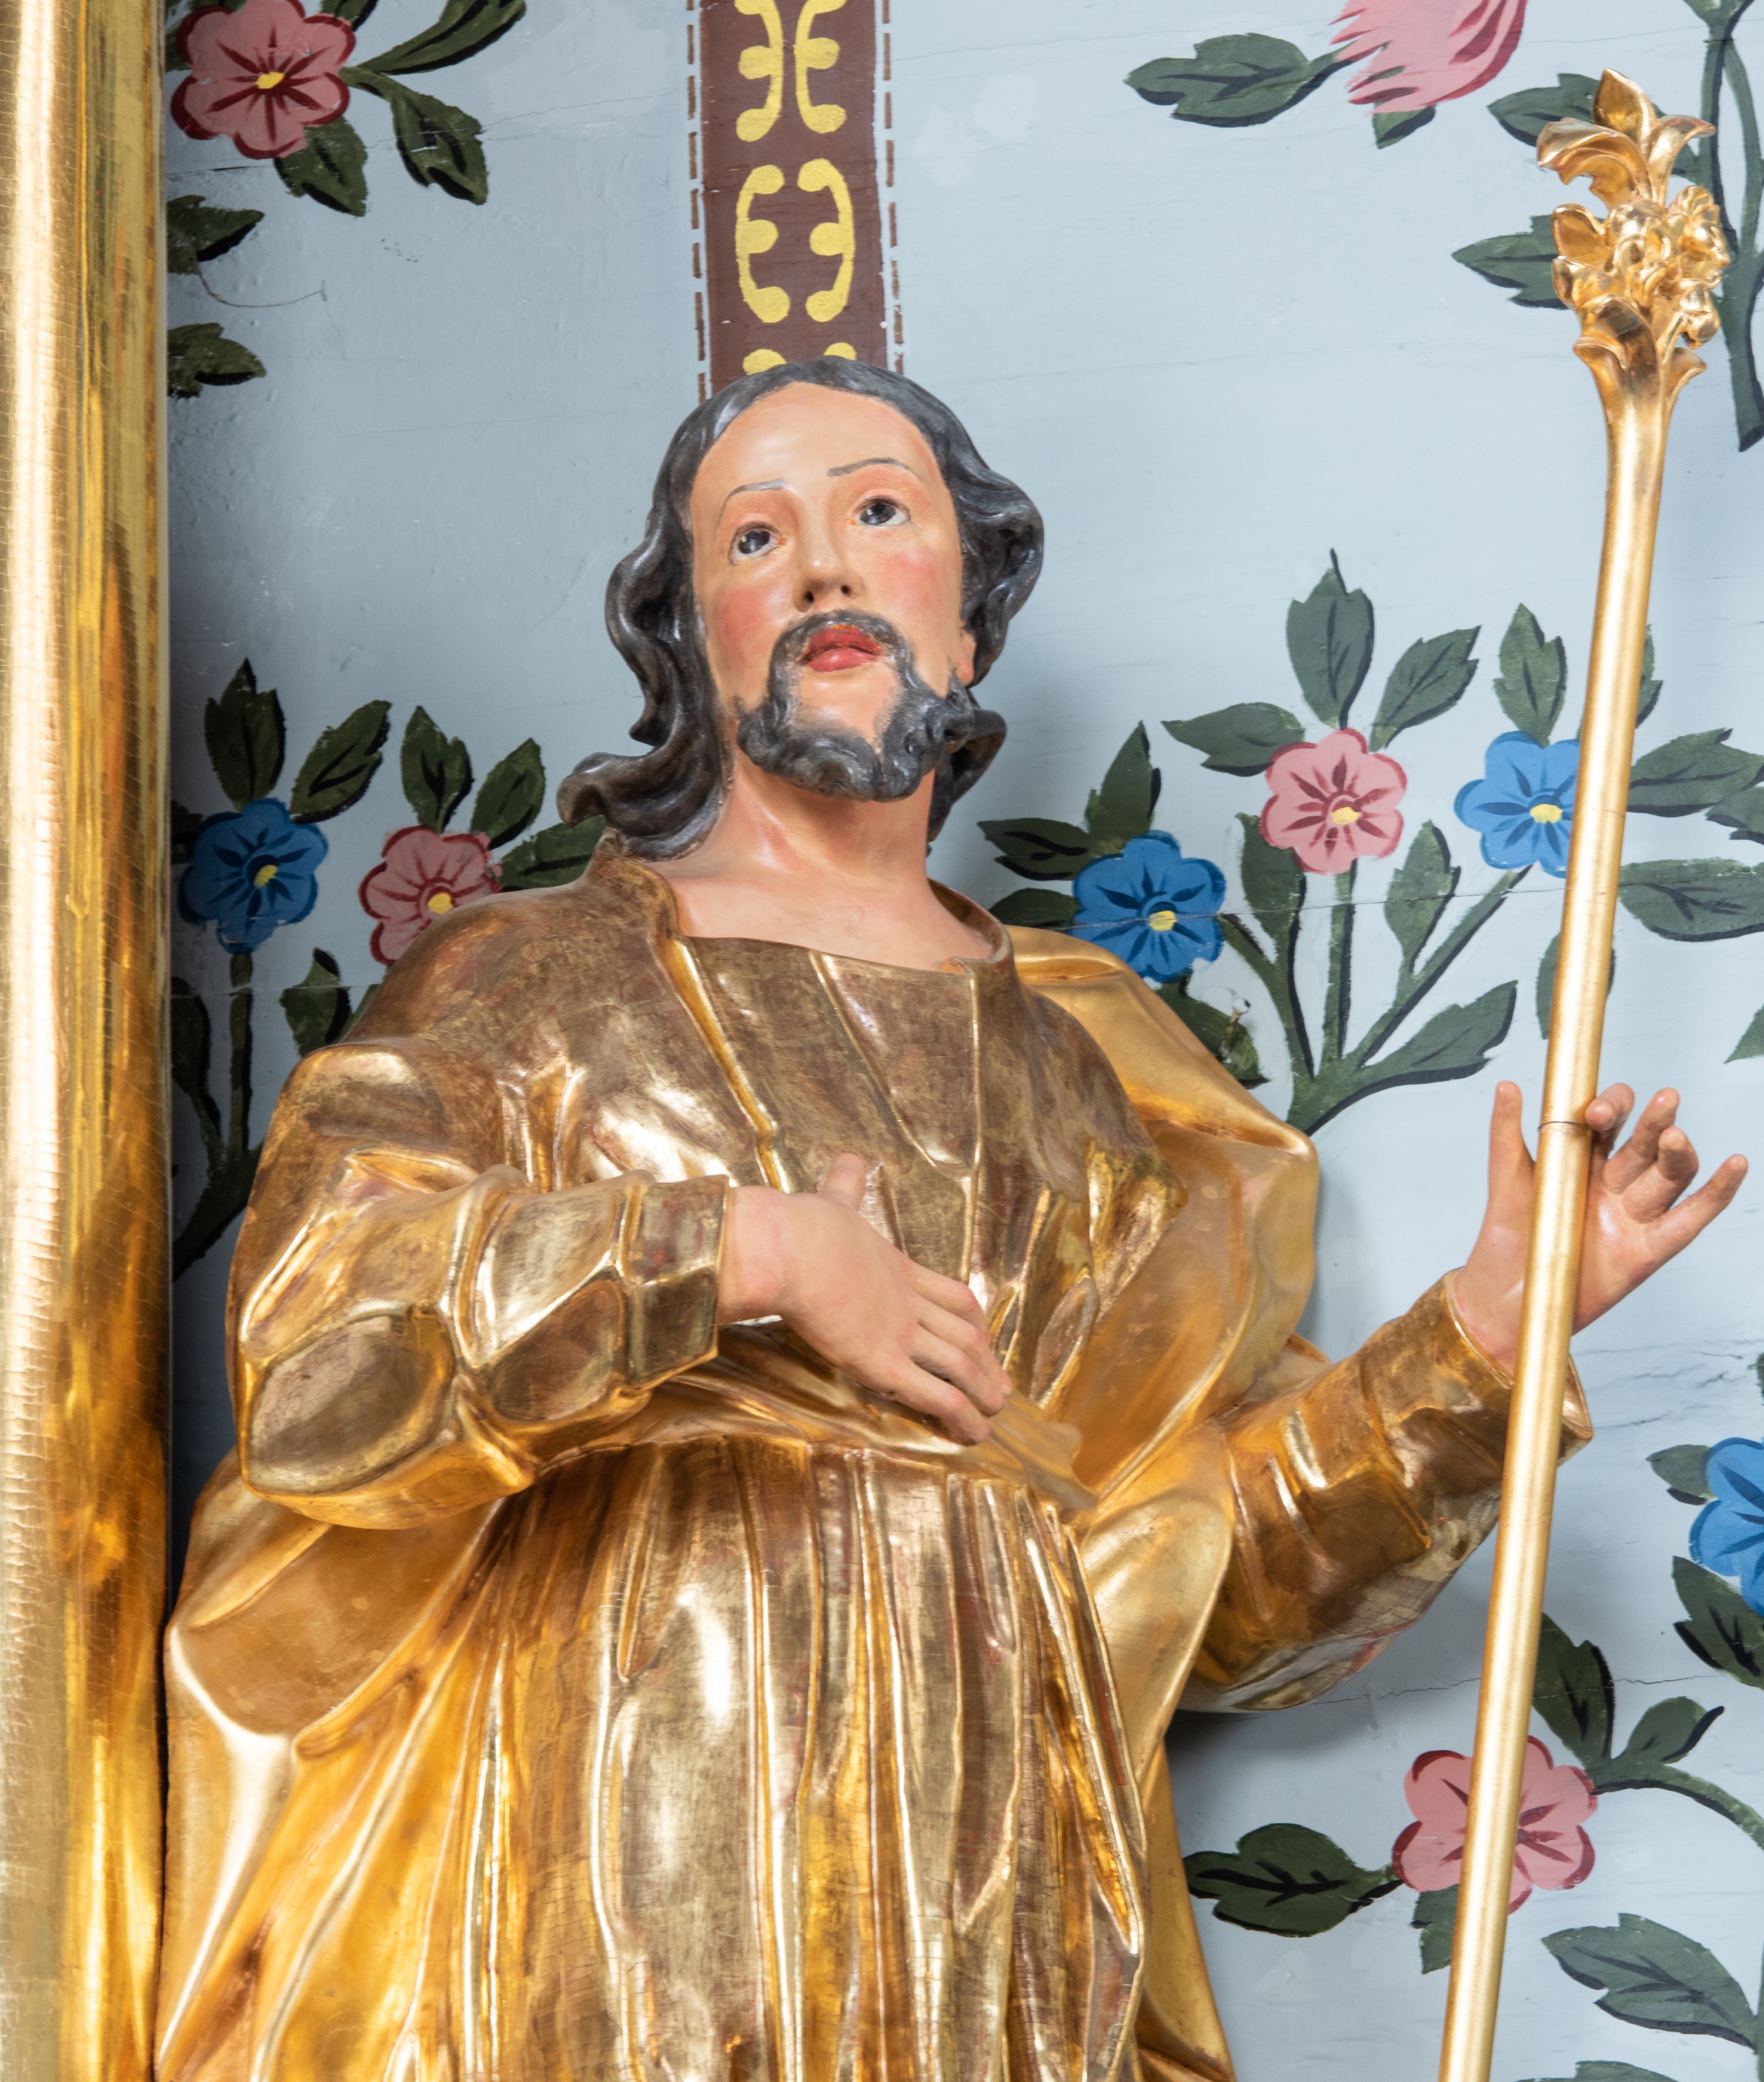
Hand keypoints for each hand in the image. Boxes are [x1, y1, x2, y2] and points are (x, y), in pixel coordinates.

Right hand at [718, 1153, 1010, 1442]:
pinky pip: (935, 1394)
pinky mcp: (882, 1362)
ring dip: (981, 1391)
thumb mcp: (834, 1201)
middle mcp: (908, 1301)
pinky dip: (961, 1417)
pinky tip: (974, 1434)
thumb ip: (844, 1185)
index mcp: (898, 1268)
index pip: (951, 1295)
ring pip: (959, 1364)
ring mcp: (899, 1333)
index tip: (983, 1335)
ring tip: (994, 1414)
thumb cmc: (802, 1228)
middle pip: (964, 1333)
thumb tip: (848, 1157)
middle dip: (986, 1360)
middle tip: (1001, 1385)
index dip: (972, 1319)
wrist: (787, 1248)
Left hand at [1453, 1081, 1746, 1370]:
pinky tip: (1735, 1163)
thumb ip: (1507, 1134)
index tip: (1597, 1114)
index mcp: (1584, 1160)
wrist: (1504, 1298)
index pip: (1610, 1122)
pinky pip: (1690, 1218)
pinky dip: (1717, 1193)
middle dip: (1655, 1121)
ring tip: (1674, 1137)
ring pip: (1669, 1175)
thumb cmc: (1506, 1238)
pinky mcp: (1649, 1249)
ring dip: (1677, 1152)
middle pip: (1646, 1144)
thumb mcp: (1505, 1180)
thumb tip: (1506, 1085)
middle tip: (1665, 1099)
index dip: (1612, 1109)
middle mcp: (1614, 1182)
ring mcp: (1634, 1214)